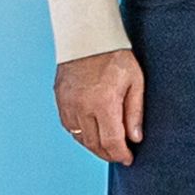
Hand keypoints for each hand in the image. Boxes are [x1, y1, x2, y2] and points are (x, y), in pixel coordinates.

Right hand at [55, 47, 143, 164]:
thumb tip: (135, 138)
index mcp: (104, 103)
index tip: (128, 158)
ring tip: (107, 146)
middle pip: (95, 144)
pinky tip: (91, 132)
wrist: (88, 36)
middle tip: (120, 154)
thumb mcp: (135, 81)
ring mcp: (68, 104)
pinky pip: (69, 126)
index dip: (121, 155)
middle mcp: (82, 107)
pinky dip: (81, 134)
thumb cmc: (114, 55)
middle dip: (109, 154)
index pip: (112, 142)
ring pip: (80, 138)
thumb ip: (135, 112)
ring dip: (94, 146)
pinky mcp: (60, 99)